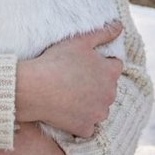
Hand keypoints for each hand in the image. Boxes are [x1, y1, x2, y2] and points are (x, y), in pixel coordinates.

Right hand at [15, 20, 122, 137]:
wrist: (35, 88)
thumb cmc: (56, 62)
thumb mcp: (80, 41)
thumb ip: (103, 33)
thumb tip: (120, 26)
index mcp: (110, 72)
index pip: (115, 66)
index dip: (100, 63)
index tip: (84, 64)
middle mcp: (110, 95)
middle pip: (108, 88)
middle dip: (96, 84)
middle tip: (74, 79)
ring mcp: (98, 113)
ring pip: (99, 108)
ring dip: (90, 104)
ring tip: (69, 95)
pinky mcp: (85, 128)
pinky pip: (87, 126)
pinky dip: (79, 121)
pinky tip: (66, 112)